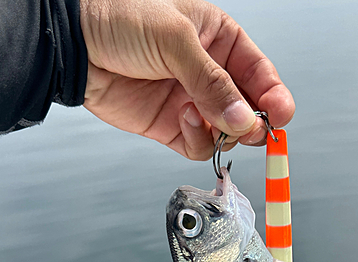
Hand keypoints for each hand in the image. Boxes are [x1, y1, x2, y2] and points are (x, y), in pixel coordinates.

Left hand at [80, 0, 294, 159]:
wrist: (75, 44)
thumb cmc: (121, 19)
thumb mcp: (176, 40)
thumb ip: (213, 83)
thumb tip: (245, 120)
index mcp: (220, 41)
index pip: (260, 74)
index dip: (274, 96)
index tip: (281, 116)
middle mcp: (211, 76)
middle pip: (248, 109)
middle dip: (252, 121)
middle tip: (250, 127)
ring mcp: (192, 104)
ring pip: (226, 133)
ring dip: (221, 131)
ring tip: (197, 112)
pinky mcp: (172, 127)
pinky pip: (199, 145)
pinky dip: (198, 140)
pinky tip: (183, 119)